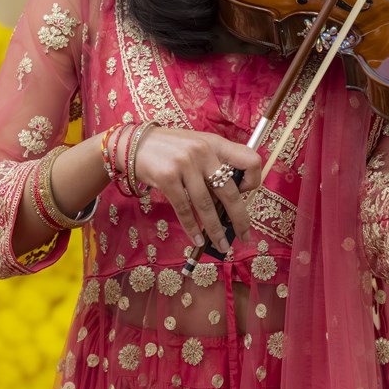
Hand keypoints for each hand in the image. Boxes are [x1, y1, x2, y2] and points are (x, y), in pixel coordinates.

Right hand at [132, 127, 261, 253]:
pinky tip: (197, 240)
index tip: (245, 194)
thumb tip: (229, 202)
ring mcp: (185, 164)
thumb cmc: (171, 148)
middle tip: (244, 236)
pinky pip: (184, 209)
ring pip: (207, 206)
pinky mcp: (167, 177)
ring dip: (216, 231)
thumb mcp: (198, 146)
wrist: (136, 143)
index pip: (250, 160)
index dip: (253, 180)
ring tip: (222, 246)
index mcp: (216, 143)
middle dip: (240, 219)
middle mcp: (204, 152)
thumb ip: (215, 165)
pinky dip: (193, 228)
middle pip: (230, 192)